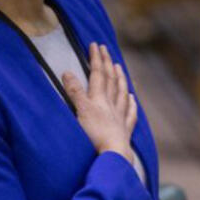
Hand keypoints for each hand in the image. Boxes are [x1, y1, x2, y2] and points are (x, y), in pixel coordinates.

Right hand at [62, 42, 136, 162]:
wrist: (113, 154)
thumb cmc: (95, 134)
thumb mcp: (80, 111)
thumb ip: (74, 92)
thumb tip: (67, 72)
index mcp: (99, 99)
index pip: (98, 74)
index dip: (96, 58)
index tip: (95, 45)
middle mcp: (111, 104)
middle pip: (110, 80)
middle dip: (107, 63)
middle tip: (105, 49)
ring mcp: (120, 117)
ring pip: (121, 93)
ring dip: (120, 78)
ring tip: (119, 67)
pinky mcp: (124, 131)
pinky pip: (130, 113)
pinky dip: (131, 103)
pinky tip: (132, 98)